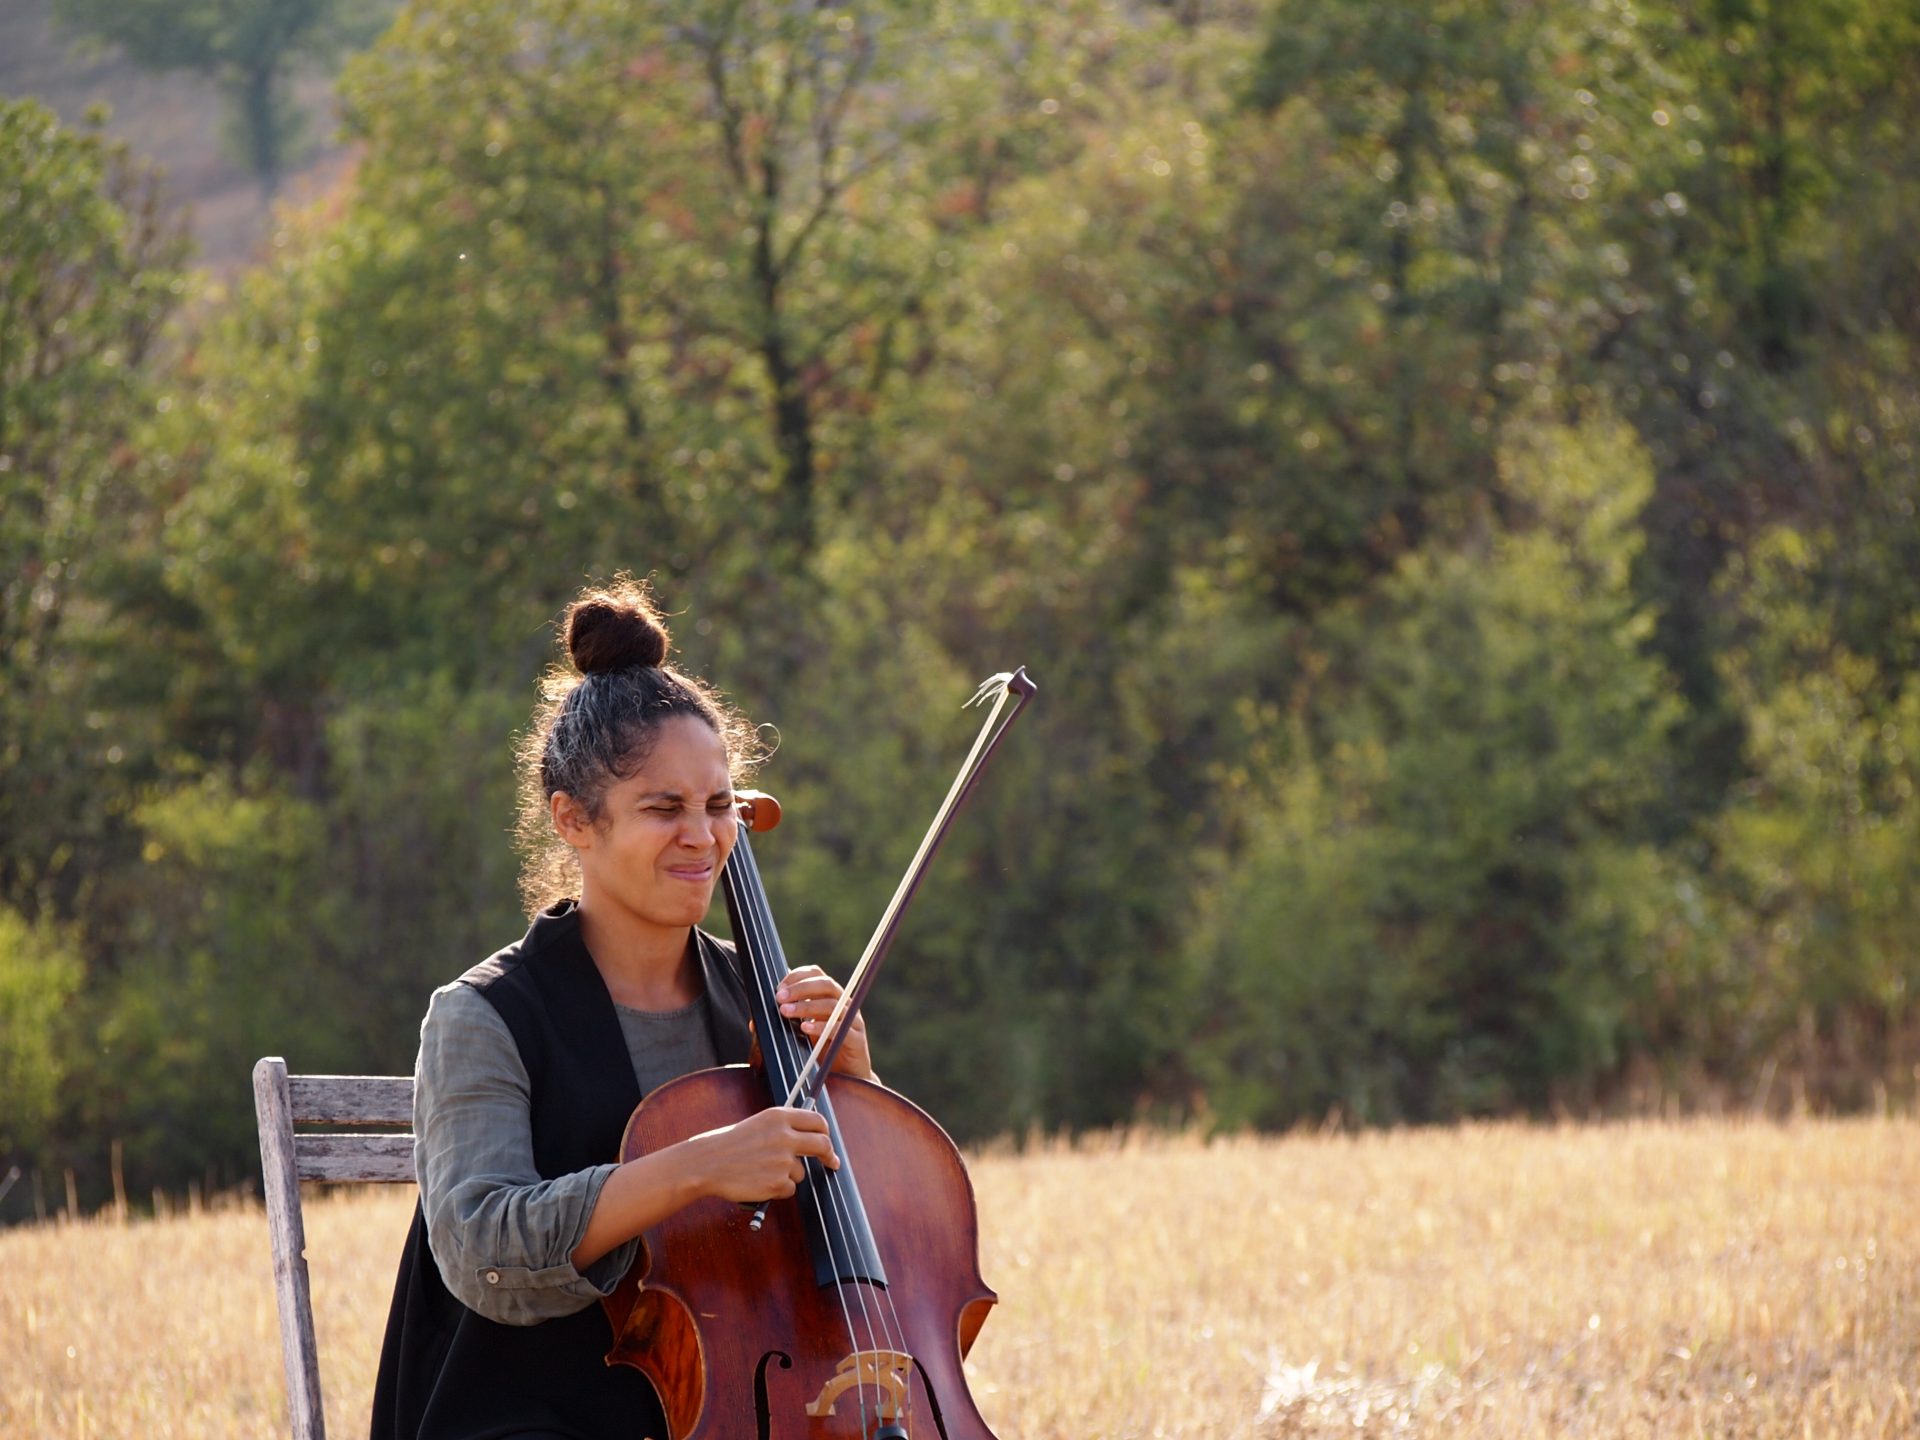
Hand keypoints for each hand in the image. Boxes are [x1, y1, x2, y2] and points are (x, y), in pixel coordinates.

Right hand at [689, 1105, 838, 1203]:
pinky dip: (778, 1189)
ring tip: (762, 1171)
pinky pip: (789, 1189)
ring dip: (788, 1175)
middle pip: (822, 1144)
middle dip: (829, 1156)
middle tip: (831, 1162)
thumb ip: (784, 1128)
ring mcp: (782, 1160)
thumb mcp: (759, 1124)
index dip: (826, 1132)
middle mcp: (784, 1136)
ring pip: (801, 1172)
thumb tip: (810, 1137)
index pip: (817, 1120)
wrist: (707, 1163)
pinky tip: (759, 1182)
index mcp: (779, 1117)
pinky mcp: (777, 1182)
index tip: (828, 1140)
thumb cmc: (730, 1144)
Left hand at [776, 966, 876, 1080]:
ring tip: (785, 1013)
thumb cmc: (822, 1052)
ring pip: (831, 1005)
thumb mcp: (799, 1035)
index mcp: (829, 997)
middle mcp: (843, 1004)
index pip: (816, 975)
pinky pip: (840, 1028)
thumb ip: (782, 1025)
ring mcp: (852, 1020)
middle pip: (825, 984)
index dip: (797, 976)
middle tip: (778, 998)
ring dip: (806, 1006)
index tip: (778, 987)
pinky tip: (805, 1028)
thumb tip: (754, 1023)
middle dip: (800, 988)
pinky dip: (821, 1027)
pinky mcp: (856, 1039)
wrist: (846, 1079)